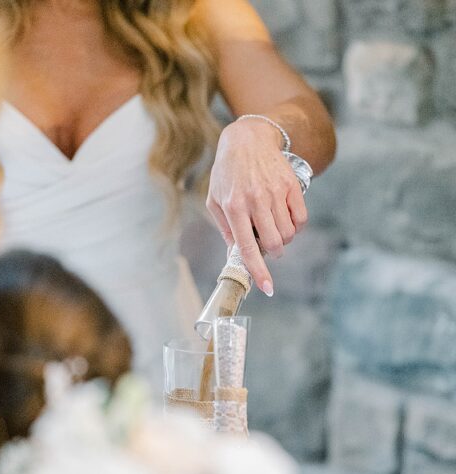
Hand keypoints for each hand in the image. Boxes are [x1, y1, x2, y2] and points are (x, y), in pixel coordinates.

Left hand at [206, 119, 308, 296]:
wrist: (248, 140)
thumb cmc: (227, 174)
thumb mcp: (215, 200)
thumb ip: (225, 229)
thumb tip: (235, 255)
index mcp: (234, 207)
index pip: (248, 247)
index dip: (258, 270)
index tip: (268, 288)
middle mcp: (255, 200)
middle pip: (274, 243)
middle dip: (273, 252)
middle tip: (267, 245)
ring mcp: (275, 192)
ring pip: (289, 233)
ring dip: (283, 239)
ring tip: (272, 228)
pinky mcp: (292, 185)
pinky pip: (301, 218)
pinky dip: (296, 227)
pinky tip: (285, 220)